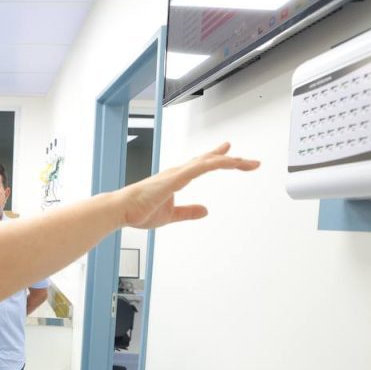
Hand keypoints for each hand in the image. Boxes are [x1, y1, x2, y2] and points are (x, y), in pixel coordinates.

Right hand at [117, 143, 258, 228]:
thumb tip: (205, 211)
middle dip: (230, 159)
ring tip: (246, 162)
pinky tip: (227, 161)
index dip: (217, 158)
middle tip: (250, 161)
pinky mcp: (174, 178)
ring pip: (208, 162)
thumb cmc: (138, 212)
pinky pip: (199, 167)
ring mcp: (177, 173)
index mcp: (176, 179)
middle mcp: (178, 172)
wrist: (120, 211)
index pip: (201, 165)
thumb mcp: (171, 215)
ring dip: (228, 161)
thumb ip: (188, 212)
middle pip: (209, 161)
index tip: (231, 154)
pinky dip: (214, 162)